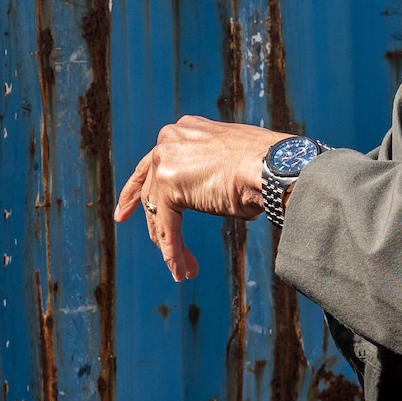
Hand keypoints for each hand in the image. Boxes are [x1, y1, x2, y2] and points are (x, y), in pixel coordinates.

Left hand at [114, 117, 284, 280]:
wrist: (276, 165)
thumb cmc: (268, 168)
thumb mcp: (232, 162)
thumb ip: (210, 173)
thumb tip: (211, 194)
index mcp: (185, 130)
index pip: (154, 163)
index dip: (137, 188)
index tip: (125, 211)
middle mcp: (170, 139)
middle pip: (151, 189)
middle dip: (153, 223)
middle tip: (158, 247)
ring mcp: (166, 160)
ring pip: (158, 212)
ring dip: (170, 245)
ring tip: (183, 270)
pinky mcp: (169, 185)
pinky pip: (167, 226)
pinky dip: (173, 251)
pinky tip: (181, 270)